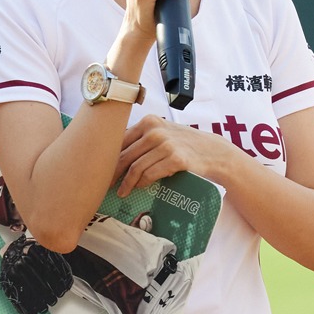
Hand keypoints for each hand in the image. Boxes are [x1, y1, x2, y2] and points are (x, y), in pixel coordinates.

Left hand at [115, 115, 251, 196]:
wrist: (212, 151)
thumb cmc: (183, 144)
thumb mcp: (163, 133)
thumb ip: (141, 138)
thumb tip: (110, 155)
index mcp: (149, 121)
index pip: (120, 141)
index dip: (108, 158)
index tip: (101, 170)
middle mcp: (156, 131)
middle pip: (124, 156)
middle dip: (114, 173)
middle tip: (107, 185)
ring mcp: (167, 144)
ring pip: (135, 167)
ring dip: (126, 183)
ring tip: (122, 192)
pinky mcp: (176, 159)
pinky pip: (150, 174)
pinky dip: (142, 183)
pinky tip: (139, 187)